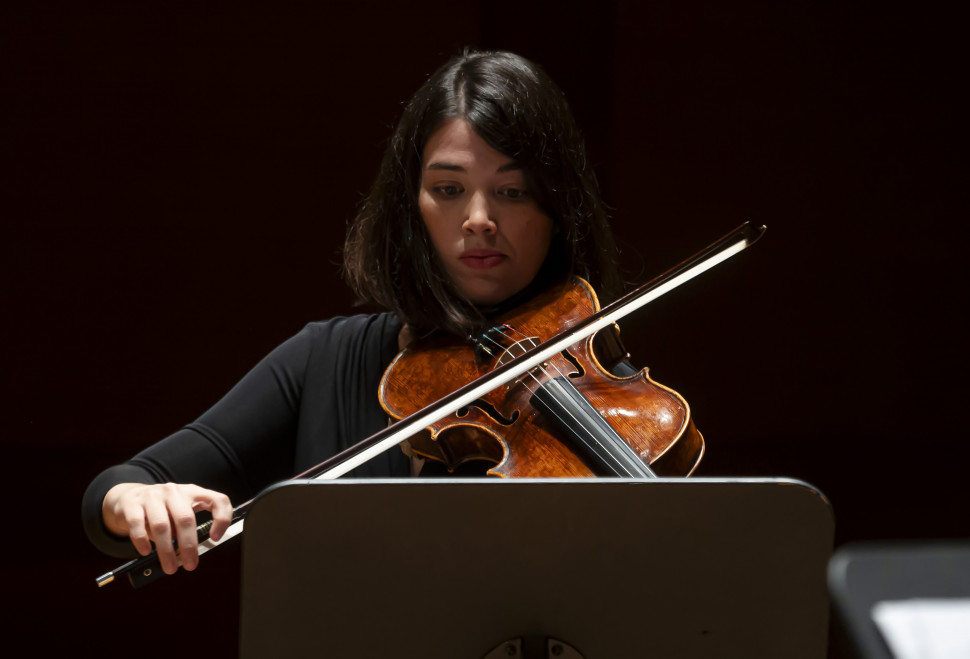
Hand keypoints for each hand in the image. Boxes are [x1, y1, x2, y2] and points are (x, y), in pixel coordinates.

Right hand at [102, 482, 232, 573]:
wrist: (129, 497)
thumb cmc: (161, 509)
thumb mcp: (179, 512)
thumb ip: (186, 528)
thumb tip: (188, 554)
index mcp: (193, 492)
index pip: (217, 500)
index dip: (222, 518)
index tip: (216, 538)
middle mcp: (174, 491)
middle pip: (185, 519)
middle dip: (189, 546)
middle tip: (190, 564)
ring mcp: (153, 495)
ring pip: (162, 525)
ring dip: (166, 550)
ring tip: (169, 566)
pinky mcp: (133, 503)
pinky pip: (138, 524)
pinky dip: (142, 540)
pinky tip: (146, 551)